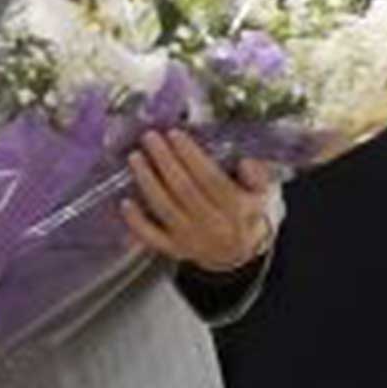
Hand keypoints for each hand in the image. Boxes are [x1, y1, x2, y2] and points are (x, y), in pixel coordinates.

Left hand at [121, 129, 279, 273]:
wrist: (237, 253)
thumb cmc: (245, 211)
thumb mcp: (261, 192)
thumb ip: (257, 175)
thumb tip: (246, 161)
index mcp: (237, 209)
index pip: (210, 179)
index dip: (190, 156)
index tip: (174, 133)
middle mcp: (213, 226)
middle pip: (184, 190)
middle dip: (164, 161)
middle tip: (150, 137)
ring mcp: (191, 240)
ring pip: (165, 209)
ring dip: (147, 181)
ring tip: (135, 157)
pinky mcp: (174, 250)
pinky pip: (152, 237)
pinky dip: (136, 221)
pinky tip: (125, 201)